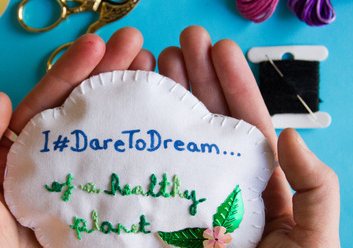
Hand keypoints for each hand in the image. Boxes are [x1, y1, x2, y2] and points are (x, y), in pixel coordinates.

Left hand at [0, 27, 154, 247]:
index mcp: (17, 155)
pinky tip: (154, 126)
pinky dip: (139, 152)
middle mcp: (52, 165)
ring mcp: (78, 186)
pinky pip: (118, 177)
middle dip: (108, 75)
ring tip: (152, 72)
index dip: (71, 72)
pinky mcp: (98, 211)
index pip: (47, 104)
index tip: (98, 46)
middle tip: (137, 47)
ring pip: (105, 137)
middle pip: (83, 112)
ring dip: (127, 103)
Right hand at [157, 25, 339, 246]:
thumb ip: (315, 188)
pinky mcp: (168, 212)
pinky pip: (159, 169)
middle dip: (196, 78)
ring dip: (171, 97)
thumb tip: (292, 137)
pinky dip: (149, 139)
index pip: (245, 122)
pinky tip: (139, 110)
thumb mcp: (316, 236)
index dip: (233, 84)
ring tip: (156, 62)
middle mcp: (222, 180)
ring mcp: (192, 194)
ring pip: (181, 138)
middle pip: (209, 120)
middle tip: (178, 44)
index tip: (216, 50)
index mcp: (257, 181)